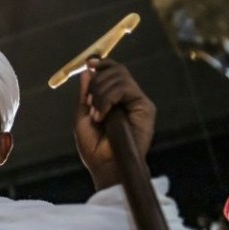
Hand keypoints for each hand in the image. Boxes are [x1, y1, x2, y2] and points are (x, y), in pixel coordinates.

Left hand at [74, 58, 155, 189]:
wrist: (105, 166)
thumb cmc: (94, 148)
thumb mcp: (83, 117)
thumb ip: (85, 94)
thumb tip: (88, 70)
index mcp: (114, 100)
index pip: (113, 72)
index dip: (102, 64)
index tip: (88, 64)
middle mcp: (128, 99)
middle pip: (116, 70)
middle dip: (97, 83)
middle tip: (90, 104)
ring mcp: (138, 102)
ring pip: (120, 76)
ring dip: (101, 93)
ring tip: (96, 115)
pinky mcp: (145, 107)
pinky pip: (125, 88)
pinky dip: (108, 98)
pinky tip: (102, 115)